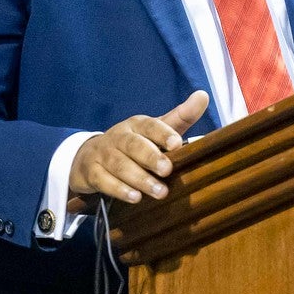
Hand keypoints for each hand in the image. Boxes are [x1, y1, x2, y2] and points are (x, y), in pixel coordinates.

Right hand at [69, 91, 209, 203]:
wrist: (90, 156)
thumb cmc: (134, 144)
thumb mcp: (156, 130)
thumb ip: (181, 117)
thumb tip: (203, 96)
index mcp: (136, 124)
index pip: (149, 125)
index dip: (162, 134)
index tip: (176, 144)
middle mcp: (119, 136)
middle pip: (134, 145)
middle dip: (151, 157)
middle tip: (167, 170)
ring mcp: (103, 154)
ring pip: (120, 165)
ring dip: (140, 179)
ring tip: (159, 192)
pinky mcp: (92, 173)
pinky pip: (104, 181)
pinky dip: (119, 189)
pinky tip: (135, 198)